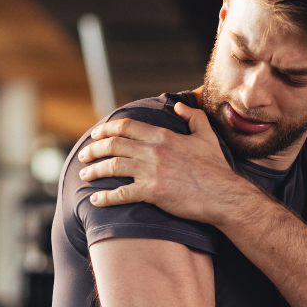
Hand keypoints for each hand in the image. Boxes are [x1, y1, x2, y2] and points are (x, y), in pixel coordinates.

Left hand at [78, 102, 242, 224]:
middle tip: (84, 155)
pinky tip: (95, 200)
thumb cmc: (215, 168)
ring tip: (84, 175)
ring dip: (94, 170)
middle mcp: (154, 151)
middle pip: (113, 145)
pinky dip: (105, 198)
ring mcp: (151, 172)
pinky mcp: (152, 193)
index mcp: (163, 136)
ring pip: (113, 167)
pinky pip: (122, 194)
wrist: (223, 195)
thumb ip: (192, 117)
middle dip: (93, 149)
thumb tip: (178, 106)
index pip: (126, 126)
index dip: (106, 129)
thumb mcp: (206, 136)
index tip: (96, 134)